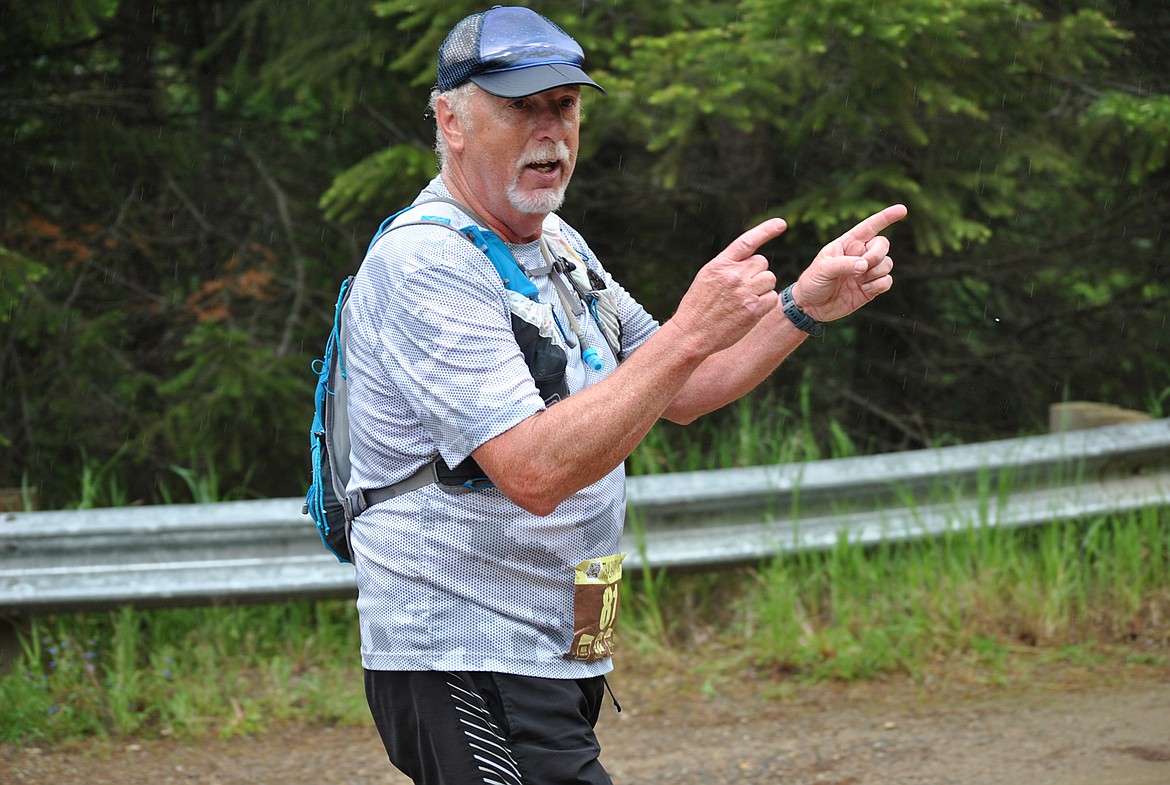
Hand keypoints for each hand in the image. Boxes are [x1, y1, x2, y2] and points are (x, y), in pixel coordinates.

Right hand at [671, 218, 786, 356]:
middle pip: (762, 263)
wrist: (692, 333)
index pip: (747, 242)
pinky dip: (765, 303)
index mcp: (720, 265)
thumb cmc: (698, 306)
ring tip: (745, 299)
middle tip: (743, 287)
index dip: (766, 230)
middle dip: (757, 273)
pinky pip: (772, 298)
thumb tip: (751, 261)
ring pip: (769, 279)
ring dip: (762, 287)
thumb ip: (728, 267)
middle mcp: (734, 275)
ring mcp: (745, 292)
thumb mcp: (707, 278)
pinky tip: (749, 310)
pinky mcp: (753, 309)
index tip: (781, 224)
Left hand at [793, 204, 906, 322]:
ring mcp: (867, 272)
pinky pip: (887, 281)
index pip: (870, 226)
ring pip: (887, 263)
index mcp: (848, 243)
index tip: (903, 209)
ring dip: (876, 272)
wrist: (810, 307)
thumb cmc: (812, 282)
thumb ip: (844, 264)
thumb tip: (865, 265)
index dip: (887, 217)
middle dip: (877, 254)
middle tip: (863, 266)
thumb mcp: (823, 269)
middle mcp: (860, 254)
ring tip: (858, 280)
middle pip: (883, 245)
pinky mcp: (871, 288)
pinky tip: (864, 289)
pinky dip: (879, 285)